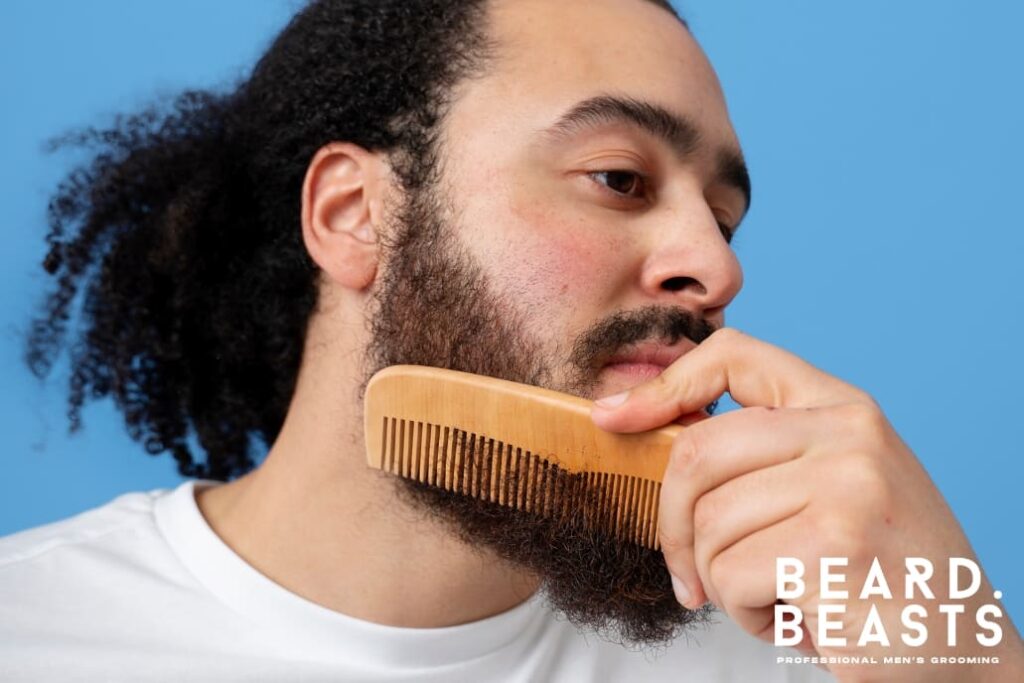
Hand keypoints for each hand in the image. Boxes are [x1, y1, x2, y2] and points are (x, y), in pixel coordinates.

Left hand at [590, 328, 1023, 681]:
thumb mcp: (837, 488)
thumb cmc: (883, 574)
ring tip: (775, 595)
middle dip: (671, 525)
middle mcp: (849, 433)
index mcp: (845, 407)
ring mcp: (846, 484)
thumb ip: (767, 454)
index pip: (735, 355)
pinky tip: (792, 617)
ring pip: (707, 523)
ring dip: (720, 580)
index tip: (613, 416)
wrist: (964, 654)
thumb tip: (649, 431)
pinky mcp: (834, 545)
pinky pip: (729, 574)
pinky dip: (743, 612)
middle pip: (697, 451)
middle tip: (687, 575)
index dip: (663, 383)